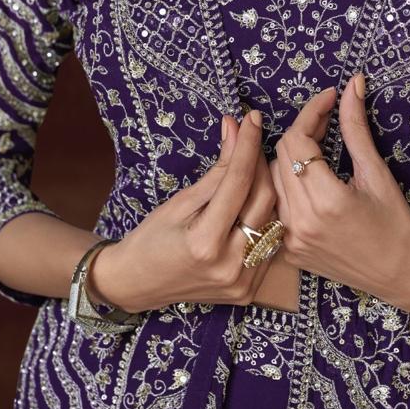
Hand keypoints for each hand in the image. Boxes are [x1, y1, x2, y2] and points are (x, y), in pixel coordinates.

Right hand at [91, 109, 280, 313]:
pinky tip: (254, 198)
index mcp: (205, 243)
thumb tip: (236, 129)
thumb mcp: (179, 202)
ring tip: (254, 164)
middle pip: (263, 200)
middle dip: (260, 162)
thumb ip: (216, 170)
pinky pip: (268, 243)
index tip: (252, 118)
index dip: (247, 145)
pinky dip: (265, 216)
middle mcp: (230, 265)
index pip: (238, 182)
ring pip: (272, 220)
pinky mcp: (249, 290)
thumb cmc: (151, 238)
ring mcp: (242, 282)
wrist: (137, 285)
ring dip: (267, 187)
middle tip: (252, 137)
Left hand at [269, 74, 409, 314]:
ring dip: (289, 156)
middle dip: (302, 130)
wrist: (403, 275)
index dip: (312, 112)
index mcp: (326, 201)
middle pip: (280, 156)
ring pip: (272, 179)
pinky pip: (274, 205)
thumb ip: (356, 127)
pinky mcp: (288, 251)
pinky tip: (305, 177)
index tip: (330, 97)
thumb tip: (352, 83)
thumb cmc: (397, 223)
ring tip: (315, 144)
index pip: (298, 140)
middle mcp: (301, 221)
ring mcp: (290, 240)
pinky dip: (285, 185)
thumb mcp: (376, 172)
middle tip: (326, 118)